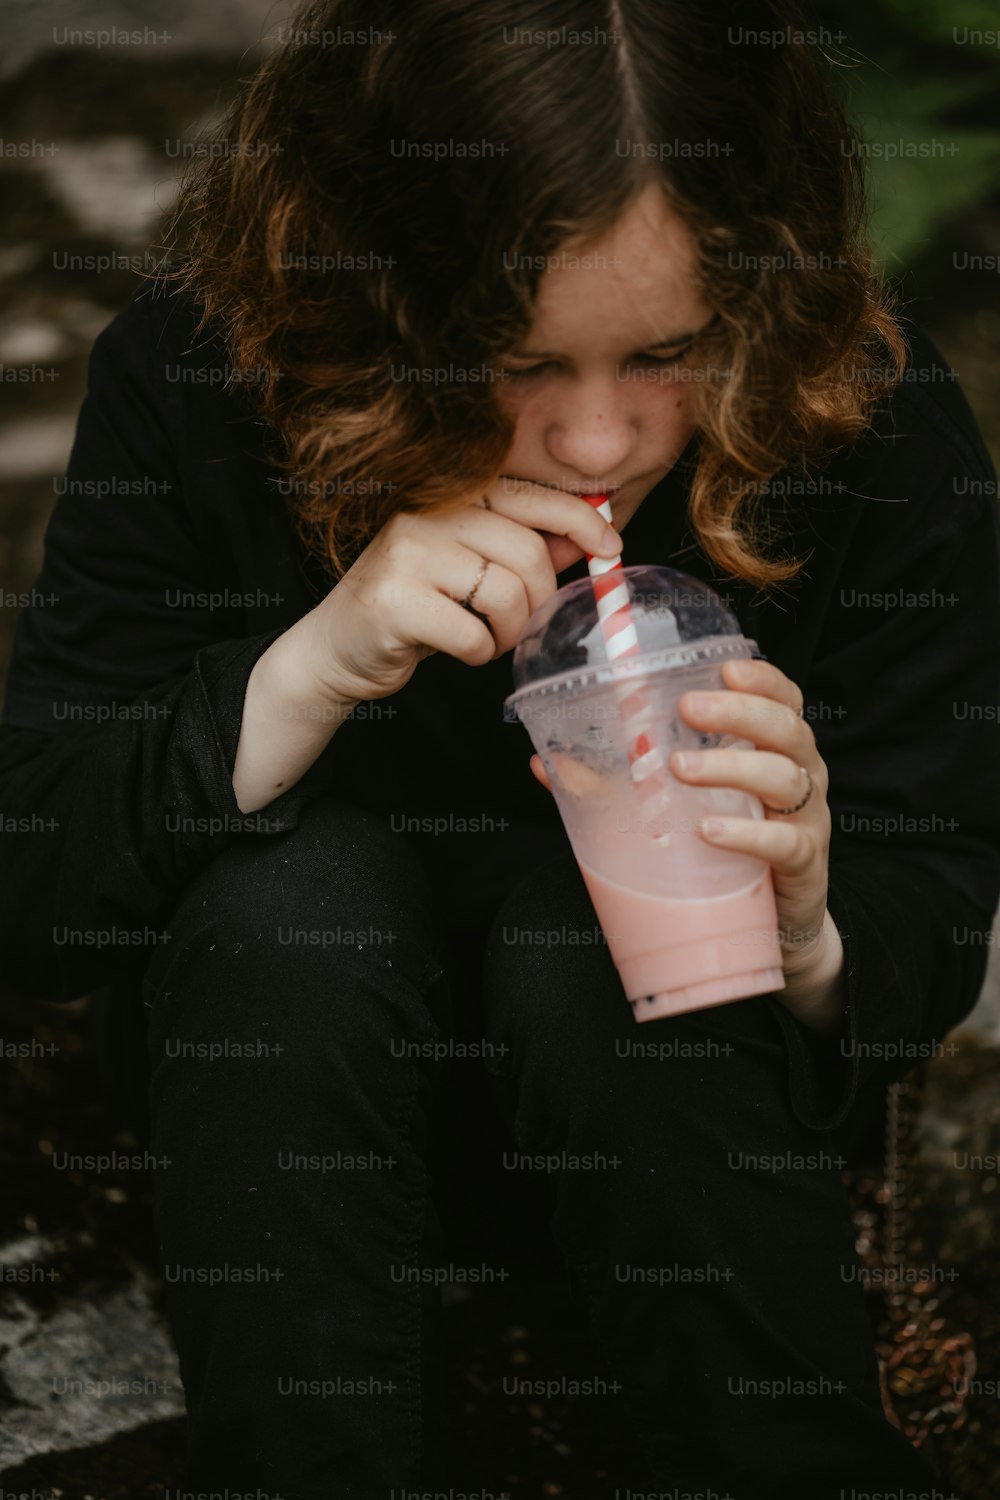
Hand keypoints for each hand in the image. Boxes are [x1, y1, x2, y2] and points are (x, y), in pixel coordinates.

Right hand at [303, 481, 622, 704]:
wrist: (334, 650)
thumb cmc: (412, 609)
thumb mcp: (470, 573)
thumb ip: (521, 551)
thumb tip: (585, 541)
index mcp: (447, 499)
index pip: (528, 496)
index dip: (579, 520)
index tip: (611, 549)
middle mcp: (424, 516)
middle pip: (526, 552)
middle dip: (540, 599)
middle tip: (520, 623)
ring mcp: (405, 555)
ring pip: (505, 593)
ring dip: (509, 631)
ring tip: (487, 638)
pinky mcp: (393, 601)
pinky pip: (472, 633)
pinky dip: (479, 653)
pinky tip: (459, 651)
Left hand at [530, 657, 845, 1032]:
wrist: (776, 927)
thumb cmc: (728, 851)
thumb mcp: (680, 807)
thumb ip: (617, 782)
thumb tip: (547, 762)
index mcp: (774, 749)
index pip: (783, 699)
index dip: (761, 678)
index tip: (725, 667)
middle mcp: (800, 774)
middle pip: (785, 728)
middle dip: (738, 712)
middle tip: (688, 709)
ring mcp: (807, 819)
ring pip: (784, 777)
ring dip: (731, 767)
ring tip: (679, 769)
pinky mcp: (804, 863)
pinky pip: (784, 842)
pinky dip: (747, 833)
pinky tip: (710, 829)